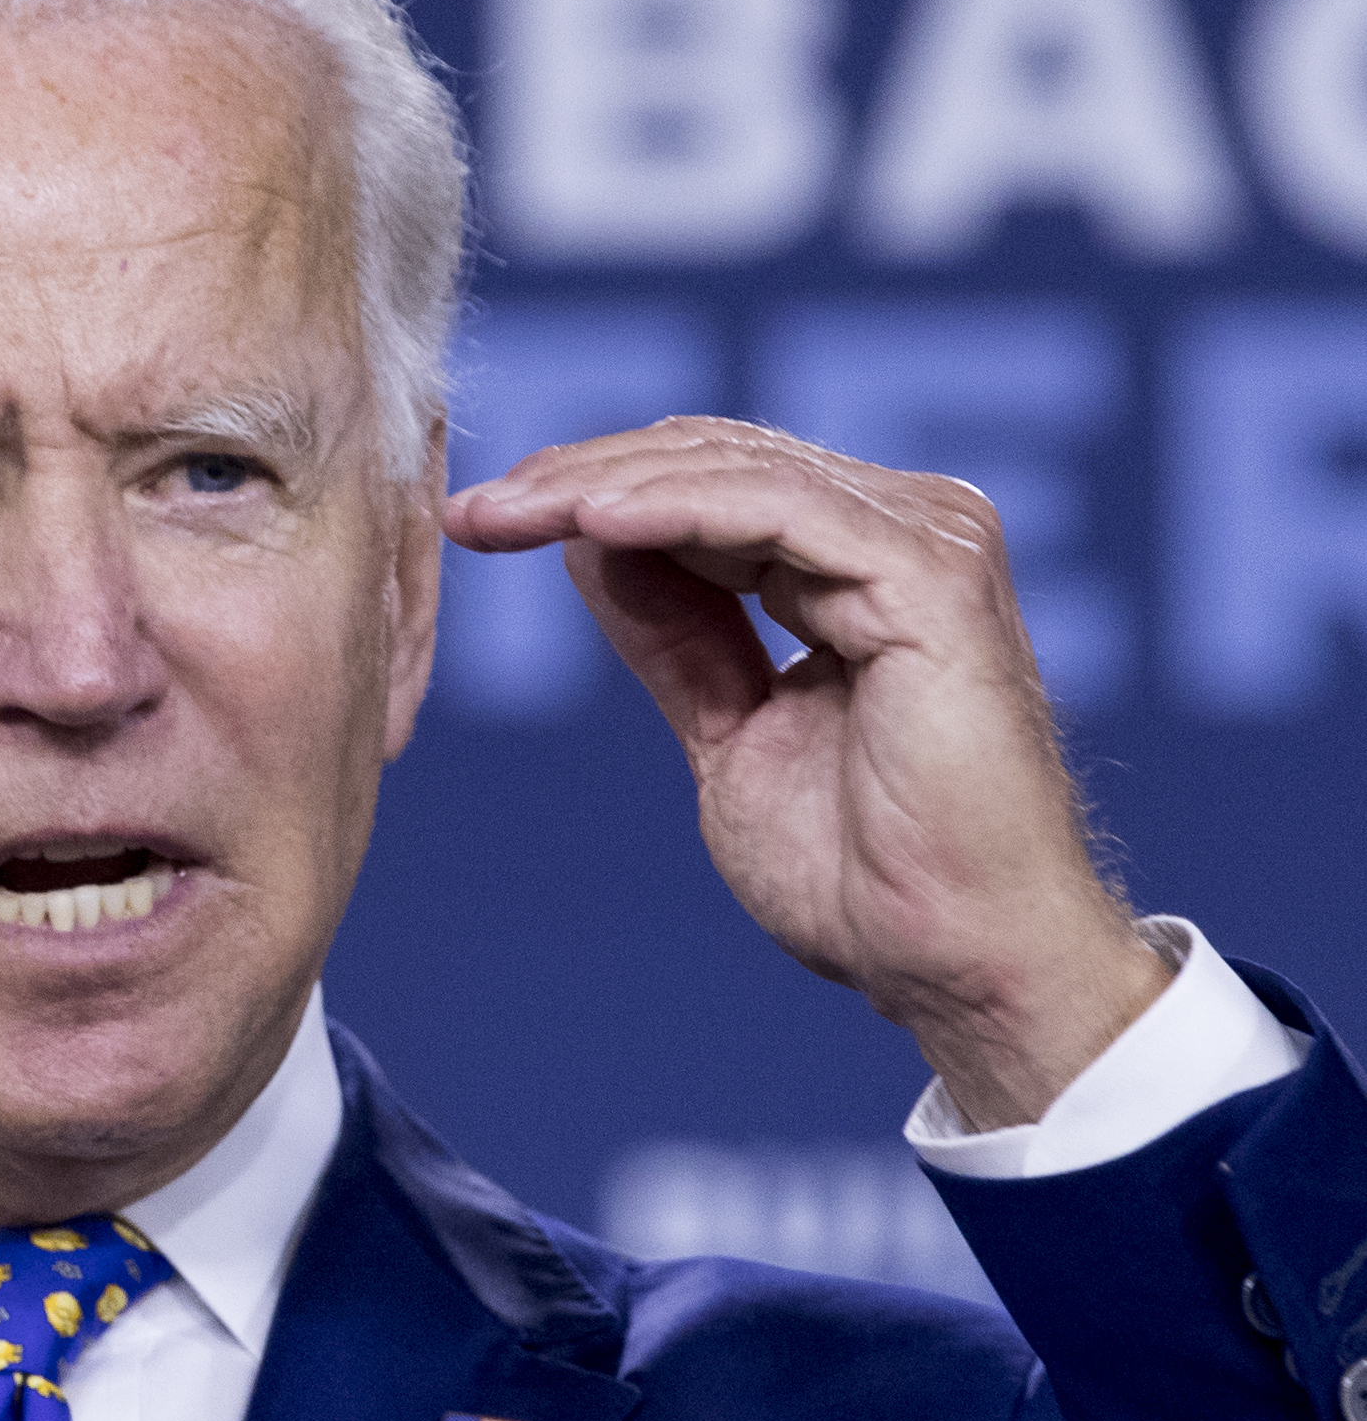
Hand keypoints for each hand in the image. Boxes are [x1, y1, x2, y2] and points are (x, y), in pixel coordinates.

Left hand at [445, 417, 1169, 1129]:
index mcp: (864, 562)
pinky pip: (777, 511)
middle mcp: (906, 530)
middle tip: (471, 510)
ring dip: (602, 487)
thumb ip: (673, 632)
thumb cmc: (866, 874)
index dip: (588, 492)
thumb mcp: (730, 729)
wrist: (949, 960)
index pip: (708, 484)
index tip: (479, 522)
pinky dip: (675, 509)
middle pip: (713, 460)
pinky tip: (589, 522)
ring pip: (734, 472)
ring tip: (506, 514)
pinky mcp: (932, 572)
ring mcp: (927, 542)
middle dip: (577, 480)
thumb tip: (586, 540)